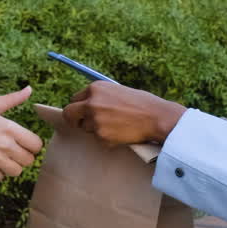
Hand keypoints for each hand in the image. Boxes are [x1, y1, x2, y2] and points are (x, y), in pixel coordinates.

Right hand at [0, 86, 42, 181]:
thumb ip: (12, 99)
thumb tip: (29, 89)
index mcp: (9, 128)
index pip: (37, 145)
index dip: (31, 145)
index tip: (23, 143)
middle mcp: (5, 145)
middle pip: (29, 160)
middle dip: (22, 156)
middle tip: (11, 151)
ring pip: (17, 171)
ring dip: (10, 166)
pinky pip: (1, 177)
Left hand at [62, 81, 185, 145]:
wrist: (157, 118)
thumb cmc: (143, 104)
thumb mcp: (118, 92)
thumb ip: (101, 97)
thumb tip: (86, 106)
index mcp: (96, 88)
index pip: (75, 98)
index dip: (79, 107)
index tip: (81, 112)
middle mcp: (91, 102)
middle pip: (69, 114)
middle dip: (74, 120)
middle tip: (81, 124)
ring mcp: (95, 120)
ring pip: (85, 129)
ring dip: (96, 130)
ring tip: (116, 127)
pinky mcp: (101, 136)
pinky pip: (99, 140)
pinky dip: (108, 140)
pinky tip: (122, 134)